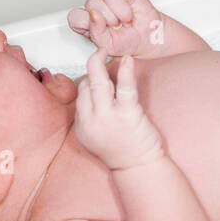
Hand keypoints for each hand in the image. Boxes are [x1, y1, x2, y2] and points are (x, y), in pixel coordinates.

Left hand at [66, 0, 165, 57]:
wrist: (150, 38)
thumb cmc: (128, 43)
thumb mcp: (109, 46)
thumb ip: (96, 33)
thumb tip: (93, 16)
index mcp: (87, 23)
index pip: (75, 17)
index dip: (88, 21)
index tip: (102, 28)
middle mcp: (97, 8)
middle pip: (92, 3)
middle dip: (110, 18)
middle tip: (119, 26)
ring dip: (121, 9)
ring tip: (127, 19)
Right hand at [74, 49, 164, 169]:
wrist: (139, 168)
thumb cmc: (124, 153)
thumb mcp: (97, 138)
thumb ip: (91, 118)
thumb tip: (93, 97)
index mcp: (83, 127)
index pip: (80, 95)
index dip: (88, 81)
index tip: (96, 75)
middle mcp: (91, 121)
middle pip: (85, 85)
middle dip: (91, 66)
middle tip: (97, 54)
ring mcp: (108, 117)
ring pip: (98, 83)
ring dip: (99, 63)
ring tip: (104, 52)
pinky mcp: (127, 115)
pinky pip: (124, 88)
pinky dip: (125, 71)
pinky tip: (127, 61)